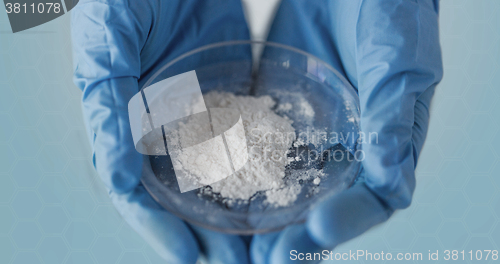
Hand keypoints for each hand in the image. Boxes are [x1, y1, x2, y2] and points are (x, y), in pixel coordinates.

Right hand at [71, 0, 251, 262]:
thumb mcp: (110, 41)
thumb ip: (109, 104)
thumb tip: (118, 174)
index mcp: (126, 121)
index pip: (139, 189)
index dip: (159, 227)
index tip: (190, 258)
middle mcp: (164, 127)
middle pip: (185, 193)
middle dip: (210, 232)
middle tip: (241, 263)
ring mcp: (202, 113)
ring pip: (221, 173)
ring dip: (240, 210)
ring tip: (267, 241)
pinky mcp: (235, 94)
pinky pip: (251, 137)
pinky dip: (264, 166)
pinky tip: (285, 189)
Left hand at [250, 0, 442, 262]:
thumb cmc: (388, 6)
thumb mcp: (397, 53)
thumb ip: (393, 111)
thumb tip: (391, 180)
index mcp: (387, 139)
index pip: (373, 196)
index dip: (347, 221)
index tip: (313, 231)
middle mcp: (347, 144)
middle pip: (323, 203)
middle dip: (296, 237)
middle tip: (264, 261)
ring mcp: (308, 130)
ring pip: (287, 184)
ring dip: (263, 217)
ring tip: (234, 246)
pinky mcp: (274, 110)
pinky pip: (256, 148)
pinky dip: (239, 173)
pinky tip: (214, 190)